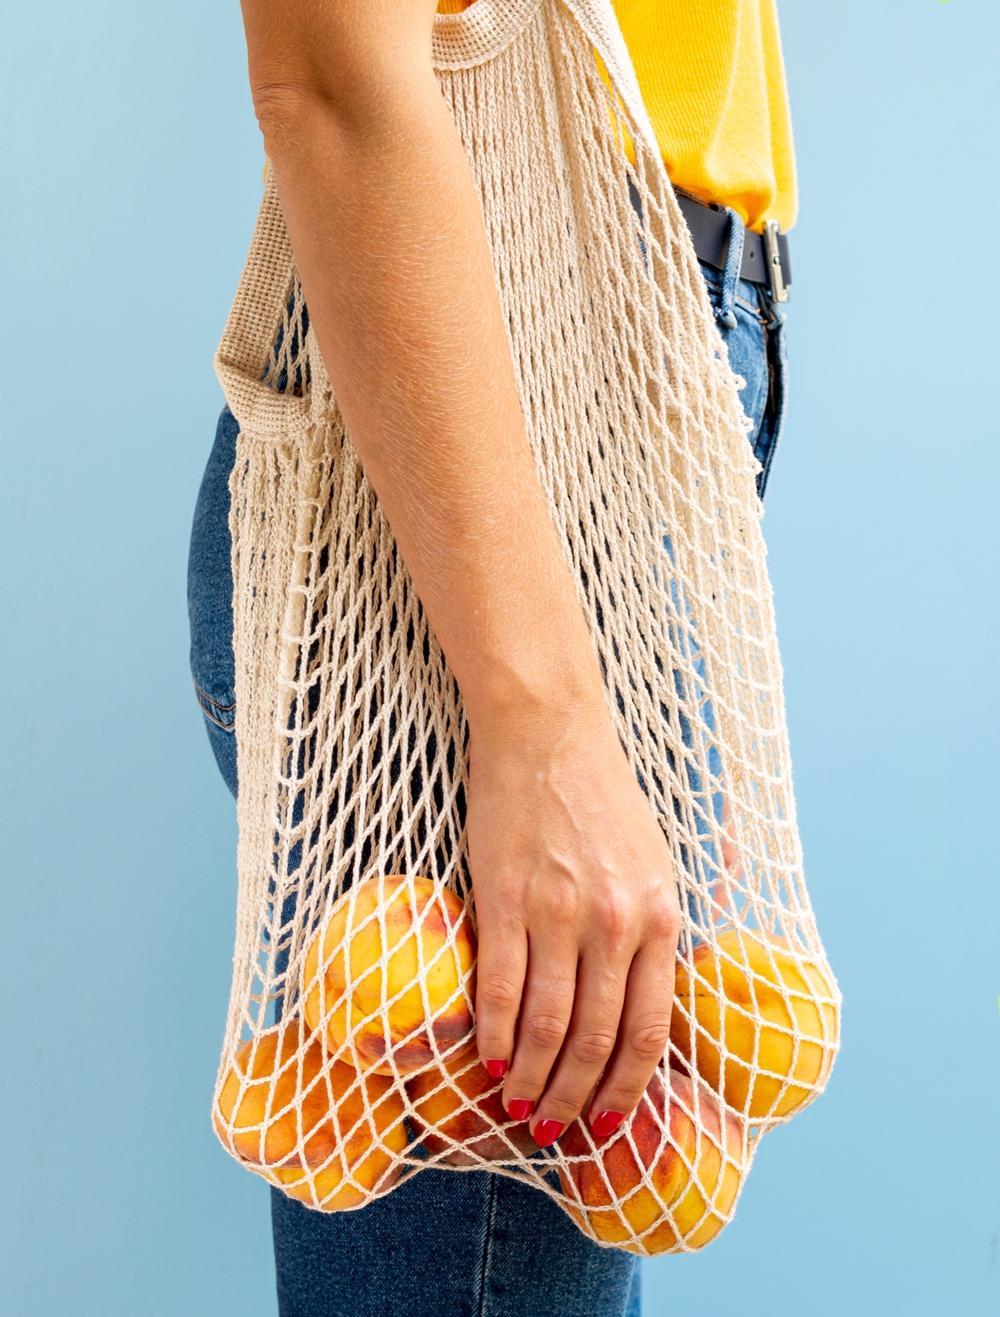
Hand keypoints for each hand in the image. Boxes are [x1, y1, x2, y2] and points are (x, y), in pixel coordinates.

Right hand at [468, 701, 679, 1145]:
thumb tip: (641, 1001)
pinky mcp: (505, 896)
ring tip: (516, 1104)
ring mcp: (559, 911)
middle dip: (576, 1097)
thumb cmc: (600, 797)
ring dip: (531, 1077)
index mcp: (660, 916)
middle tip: (553, 1127)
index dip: (627, 1088)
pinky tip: (487, 1057)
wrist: (548, 733)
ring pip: (549, 1024)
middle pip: (597, 1039)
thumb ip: (654, 929)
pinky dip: (494, 1032)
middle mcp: (616, 921)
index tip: (609, 1120)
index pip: (648, 1030)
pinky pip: (500, 985)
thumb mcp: (655, 861)